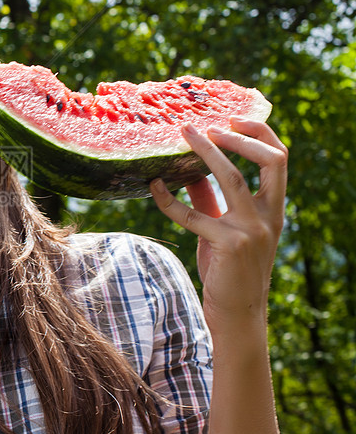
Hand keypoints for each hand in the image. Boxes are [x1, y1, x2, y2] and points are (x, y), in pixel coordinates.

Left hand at [150, 117, 287, 336]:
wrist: (237, 314)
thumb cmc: (230, 270)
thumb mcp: (223, 229)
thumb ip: (209, 200)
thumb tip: (187, 171)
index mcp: (273, 209)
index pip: (279, 160)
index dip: (260, 135)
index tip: (233, 119)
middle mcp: (269, 216)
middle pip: (269, 161)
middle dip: (241, 137)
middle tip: (208, 125)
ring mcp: (252, 229)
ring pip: (233, 178)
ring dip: (207, 152)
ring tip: (184, 135)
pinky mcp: (229, 245)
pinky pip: (194, 214)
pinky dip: (170, 199)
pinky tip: (153, 187)